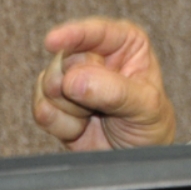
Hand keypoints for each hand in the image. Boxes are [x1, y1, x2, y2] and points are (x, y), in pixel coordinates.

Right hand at [32, 17, 175, 150]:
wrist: (134, 158)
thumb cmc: (149, 124)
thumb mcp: (145, 107)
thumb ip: (114, 91)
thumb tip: (73, 80)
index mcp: (126, 44)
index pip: (97, 32)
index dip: (74, 34)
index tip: (53, 40)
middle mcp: (95, 54)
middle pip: (65, 60)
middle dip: (78, 88)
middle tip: (102, 106)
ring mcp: (71, 77)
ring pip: (48, 84)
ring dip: (72, 109)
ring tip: (96, 116)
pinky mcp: (53, 101)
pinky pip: (41, 109)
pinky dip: (62, 125)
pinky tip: (81, 127)